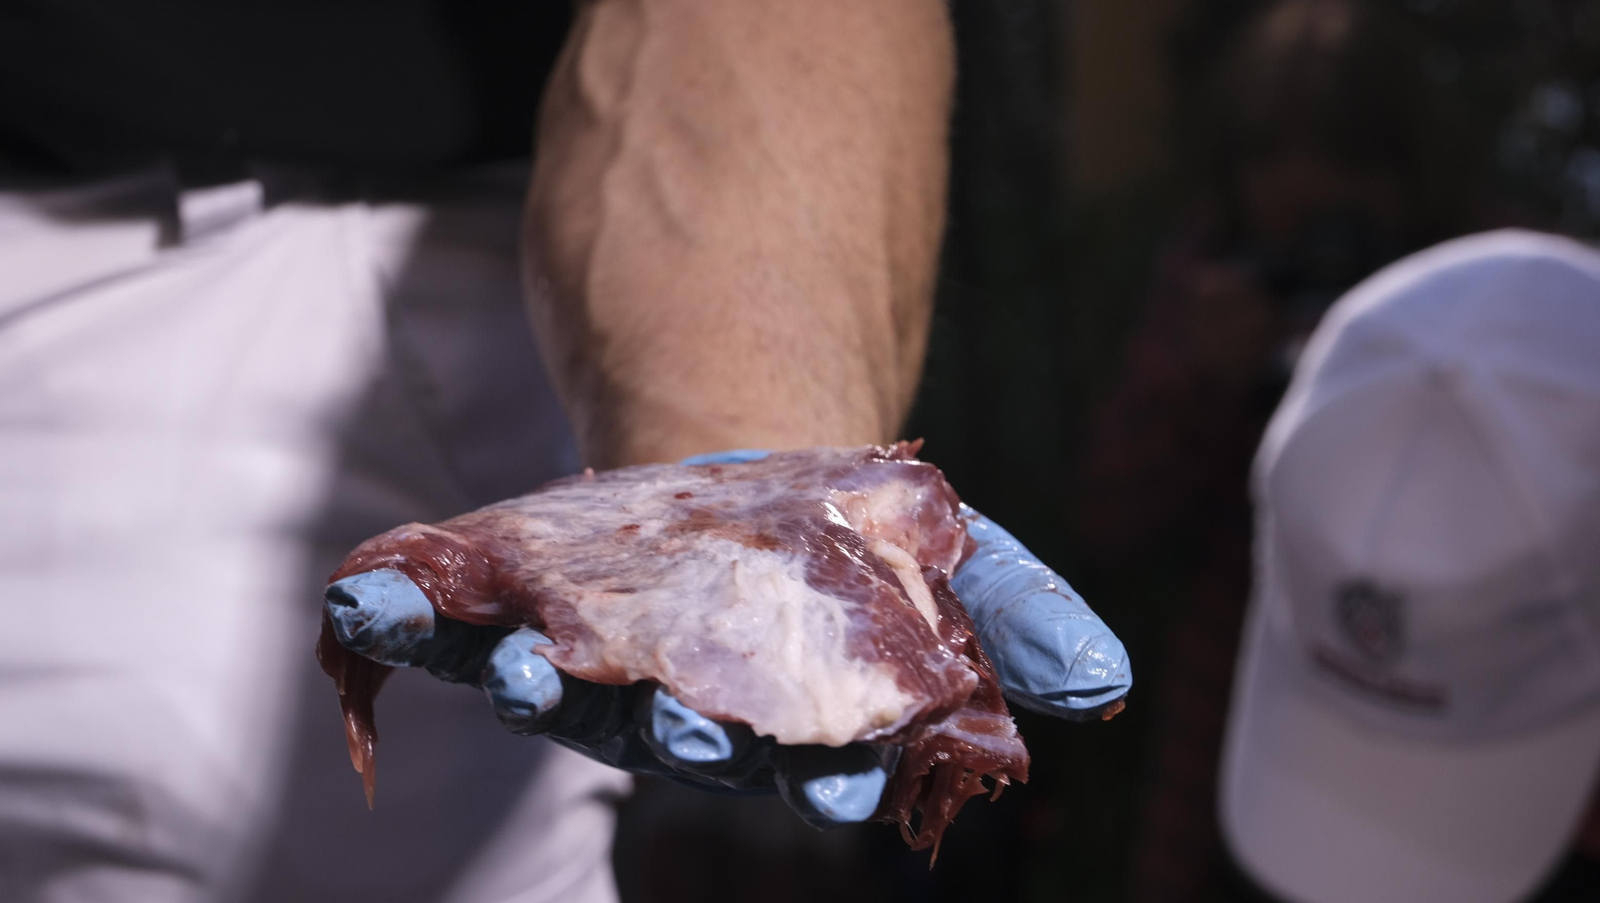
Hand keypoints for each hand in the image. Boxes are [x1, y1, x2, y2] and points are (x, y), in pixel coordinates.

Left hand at [323, 451, 1130, 828]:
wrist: (744, 477)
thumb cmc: (856, 549)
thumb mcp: (957, 562)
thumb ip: (1023, 623)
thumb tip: (1103, 687)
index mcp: (807, 729)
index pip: (825, 764)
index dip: (830, 770)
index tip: (841, 774)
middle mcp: (695, 721)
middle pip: (688, 744)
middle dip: (682, 738)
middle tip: (683, 728)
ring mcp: (601, 674)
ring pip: (568, 701)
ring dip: (540, 689)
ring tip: (518, 670)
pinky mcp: (524, 621)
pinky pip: (459, 633)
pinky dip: (415, 621)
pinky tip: (373, 600)